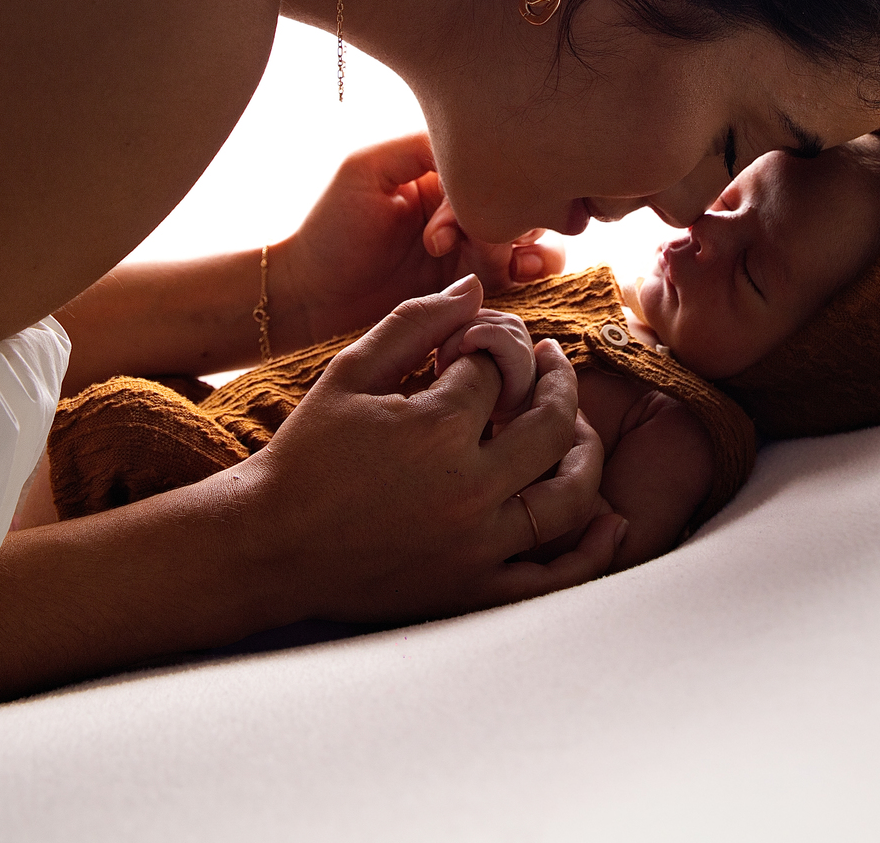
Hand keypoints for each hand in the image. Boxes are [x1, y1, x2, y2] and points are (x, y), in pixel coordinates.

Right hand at [242, 277, 626, 622]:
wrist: (267, 544)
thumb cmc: (306, 452)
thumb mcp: (350, 371)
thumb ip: (415, 321)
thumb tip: (476, 288)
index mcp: (436, 427)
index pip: (500, 370)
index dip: (498, 347)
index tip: (483, 347)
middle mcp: (467, 487)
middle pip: (551, 423)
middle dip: (557, 381)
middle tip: (549, 363)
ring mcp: (476, 546)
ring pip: (569, 495)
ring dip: (585, 452)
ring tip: (573, 425)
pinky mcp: (473, 592)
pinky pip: (554, 579)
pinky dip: (592, 552)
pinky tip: (612, 522)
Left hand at [277, 134, 562, 345]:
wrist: (314, 300)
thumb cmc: (331, 230)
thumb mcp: (367, 169)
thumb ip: (419, 146)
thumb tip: (475, 144)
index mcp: (443, 169)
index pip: (490, 165)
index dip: (483, 194)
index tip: (443, 231)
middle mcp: (466, 203)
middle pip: (521, 198)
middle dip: (512, 223)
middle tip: (466, 250)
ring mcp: (476, 244)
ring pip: (536, 234)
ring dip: (538, 246)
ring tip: (519, 265)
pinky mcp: (478, 283)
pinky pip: (524, 273)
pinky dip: (536, 272)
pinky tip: (521, 277)